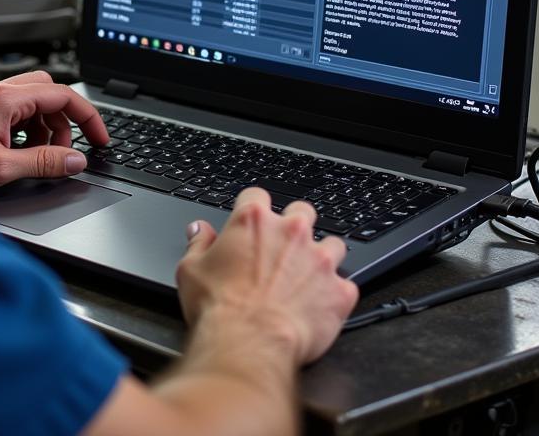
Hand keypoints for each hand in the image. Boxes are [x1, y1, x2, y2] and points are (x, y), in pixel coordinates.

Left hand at [0, 71, 109, 192]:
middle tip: (64, 152)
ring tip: (37, 158)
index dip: (88, 117)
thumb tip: (75, 161)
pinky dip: (25, 130)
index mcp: (5, 98)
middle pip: (49, 94)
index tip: (100, 139)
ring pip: (32, 103)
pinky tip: (16, 154)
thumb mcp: (0, 168)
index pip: (63, 94)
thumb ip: (43, 163)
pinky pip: (14, 111)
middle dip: (64, 123)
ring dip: (44, 129)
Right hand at [176, 187, 357, 366]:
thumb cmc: (218, 307)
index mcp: (253, 220)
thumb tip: (199, 231)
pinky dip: (336, 294)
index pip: (257, 195)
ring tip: (309, 276)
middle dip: (295, 225)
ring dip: (322, 257)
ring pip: (333, 244)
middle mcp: (291, 232)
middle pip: (302, 211)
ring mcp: (319, 261)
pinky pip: (347, 286)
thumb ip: (199, 244)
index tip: (251, 222)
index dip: (253, 208)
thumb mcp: (191, 269)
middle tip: (284, 247)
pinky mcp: (338, 292)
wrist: (248, 343)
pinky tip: (321, 305)